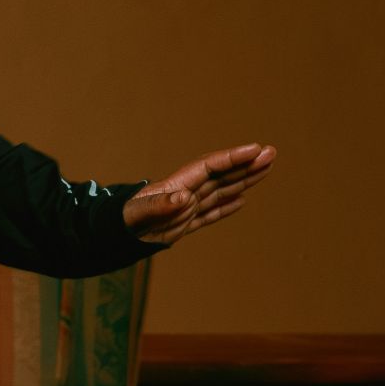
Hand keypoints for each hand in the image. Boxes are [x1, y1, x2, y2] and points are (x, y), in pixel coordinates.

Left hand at [122, 143, 276, 245]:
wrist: (112, 235)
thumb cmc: (123, 221)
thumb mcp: (139, 213)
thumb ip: (160, 205)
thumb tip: (185, 197)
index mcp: (177, 185)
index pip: (210, 167)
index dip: (233, 158)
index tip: (255, 149)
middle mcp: (185, 192)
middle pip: (221, 175)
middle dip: (246, 164)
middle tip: (271, 152)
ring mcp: (186, 207)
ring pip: (221, 190)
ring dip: (243, 180)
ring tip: (266, 168)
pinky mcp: (184, 223)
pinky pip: (211, 212)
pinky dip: (228, 206)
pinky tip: (242, 199)